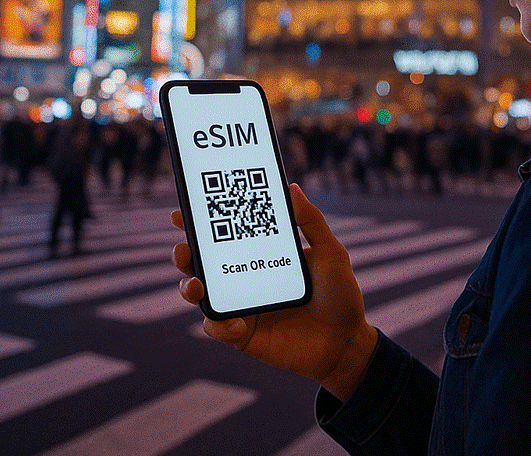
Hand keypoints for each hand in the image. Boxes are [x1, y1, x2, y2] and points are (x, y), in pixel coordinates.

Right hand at [171, 183, 378, 400]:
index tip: (183, 211)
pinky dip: (220, 326)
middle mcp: (244, 278)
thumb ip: (311, 222)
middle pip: (200, 262)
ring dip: (188, 288)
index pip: (224, 234)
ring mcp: (241, 306)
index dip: (200, 222)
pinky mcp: (243, 335)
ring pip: (200, 295)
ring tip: (196, 286)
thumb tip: (291, 187)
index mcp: (260, 254)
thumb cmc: (339, 295)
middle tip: (183, 249)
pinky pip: (218, 329)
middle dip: (184, 253)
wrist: (347, 342)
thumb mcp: (330, 253)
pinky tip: (236, 324)